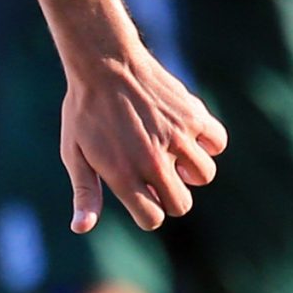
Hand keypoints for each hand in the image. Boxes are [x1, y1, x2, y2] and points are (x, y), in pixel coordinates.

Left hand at [61, 43, 226, 234]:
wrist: (105, 63)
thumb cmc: (85, 112)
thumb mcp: (75, 155)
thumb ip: (85, 194)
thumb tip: (82, 229)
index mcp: (124, 176)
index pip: (153, 218)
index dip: (147, 211)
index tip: (140, 195)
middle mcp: (154, 161)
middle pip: (181, 204)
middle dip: (170, 196)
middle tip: (156, 176)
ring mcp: (177, 138)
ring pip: (204, 175)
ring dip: (190, 171)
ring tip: (171, 153)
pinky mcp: (193, 115)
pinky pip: (217, 143)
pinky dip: (208, 143)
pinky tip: (188, 135)